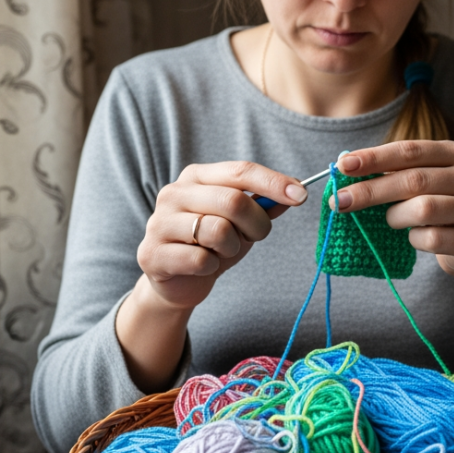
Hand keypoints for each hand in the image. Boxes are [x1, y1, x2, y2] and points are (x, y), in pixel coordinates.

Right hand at [136, 161, 307, 309]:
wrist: (177, 281)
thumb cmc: (212, 244)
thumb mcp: (242, 223)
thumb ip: (264, 205)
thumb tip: (295, 188)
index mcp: (197, 177)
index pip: (240, 171)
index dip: (273, 182)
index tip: (301, 195)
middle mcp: (174, 193)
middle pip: (233, 201)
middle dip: (257, 224)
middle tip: (255, 237)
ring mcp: (159, 222)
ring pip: (218, 231)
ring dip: (232, 248)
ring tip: (222, 252)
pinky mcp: (152, 253)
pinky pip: (201, 259)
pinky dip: (212, 266)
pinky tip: (203, 266)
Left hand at [332, 141, 453, 278]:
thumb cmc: (440, 210)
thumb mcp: (424, 184)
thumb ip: (395, 173)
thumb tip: (346, 168)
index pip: (410, 150)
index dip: (375, 157)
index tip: (343, 166)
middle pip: (414, 180)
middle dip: (371, 191)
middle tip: (340, 202)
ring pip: (423, 209)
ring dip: (395, 217)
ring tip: (390, 221)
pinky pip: (433, 239)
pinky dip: (414, 240)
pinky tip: (415, 239)